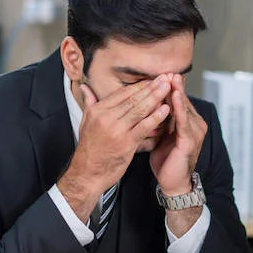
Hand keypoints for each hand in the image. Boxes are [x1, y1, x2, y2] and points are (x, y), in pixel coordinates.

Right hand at [57, 77, 171, 220]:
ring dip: (156, 97)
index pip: (122, 93)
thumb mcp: (85, 123)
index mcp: (98, 111)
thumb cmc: (89, 149)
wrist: (87, 173)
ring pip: (140, 109)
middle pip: (133, 98)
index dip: (139, 86)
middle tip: (165, 78)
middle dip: (151, 87)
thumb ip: (89, 103)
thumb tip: (85, 87)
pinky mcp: (126, 143)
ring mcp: (117, 130)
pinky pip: (144, 127)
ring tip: (168, 88)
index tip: (152, 79)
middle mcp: (106, 117)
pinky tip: (166, 110)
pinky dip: (156, 117)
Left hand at [149, 74, 206, 195]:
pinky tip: (173, 97)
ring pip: (183, 108)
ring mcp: (195, 132)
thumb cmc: (166, 160)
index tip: (160, 73)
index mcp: (188, 122)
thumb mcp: (161, 135)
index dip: (170, 87)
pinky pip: (183, 121)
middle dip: (174, 86)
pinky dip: (178, 108)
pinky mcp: (190, 141)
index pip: (177, 100)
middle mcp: (195, 124)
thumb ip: (159, 120)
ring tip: (171, 78)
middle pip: (182, 101)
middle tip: (167, 70)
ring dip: (177, 93)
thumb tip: (146, 104)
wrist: (172, 183)